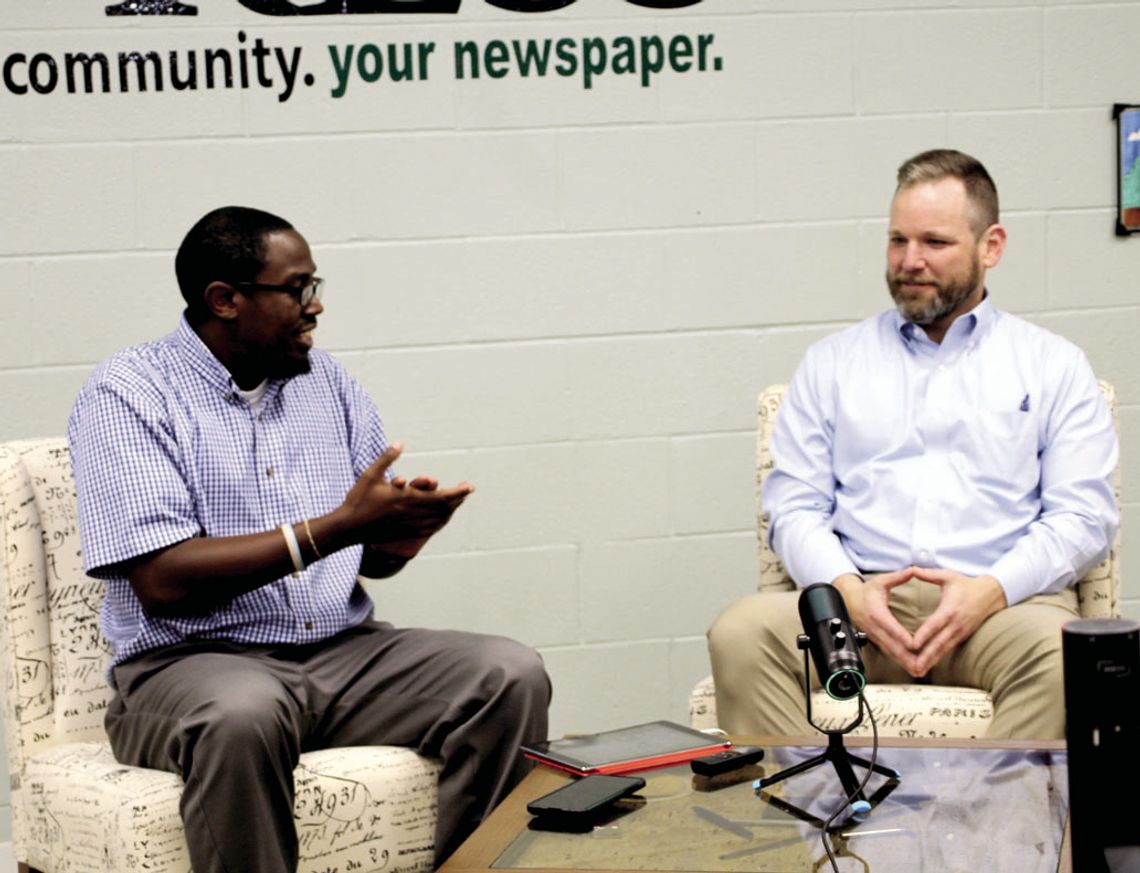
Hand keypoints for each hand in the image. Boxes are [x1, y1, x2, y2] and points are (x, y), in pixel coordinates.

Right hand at [337, 442, 473, 550]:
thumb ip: (387, 457)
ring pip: (438, 520)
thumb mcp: (371, 474)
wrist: (347, 528)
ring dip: (450, 510)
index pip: (440, 496)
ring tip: (456, 501)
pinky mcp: (404, 533)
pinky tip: (442, 518)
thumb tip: (400, 442)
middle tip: (465, 490)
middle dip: (457, 499)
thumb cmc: (358, 499)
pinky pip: (429, 529)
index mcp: (406, 498)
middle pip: (443, 509)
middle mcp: (411, 514)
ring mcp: (409, 526)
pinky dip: (439, 522)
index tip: (470, 486)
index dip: (458, 492)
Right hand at [833, 568, 918, 673]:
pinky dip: (900, 661)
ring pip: (890, 652)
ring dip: (904, 662)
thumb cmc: (867, 591)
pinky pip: (889, 652)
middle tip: (920, 665)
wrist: (849, 600)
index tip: (913, 644)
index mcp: (876, 612)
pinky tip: (911, 667)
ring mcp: (875, 635)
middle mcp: (875, 627)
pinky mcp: (876, 640)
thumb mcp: (881, 581)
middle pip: (891, 644)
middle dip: (906, 656)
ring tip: (918, 670)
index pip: (890, 626)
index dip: (901, 636)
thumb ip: (898, 577)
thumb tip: (912, 570)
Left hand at [908, 567, 1006, 677]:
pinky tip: (928, 666)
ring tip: (918, 671)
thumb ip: (928, 574)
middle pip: (939, 643)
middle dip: (926, 656)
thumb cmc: (966, 585)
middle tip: (913, 666)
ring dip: (931, 661)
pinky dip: (938, 658)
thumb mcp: (948, 576)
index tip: (912, 644)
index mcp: (950, 609)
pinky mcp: (962, 637)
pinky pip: (948, 649)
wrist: (991, 595)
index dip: (924, 635)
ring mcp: (960, 632)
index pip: (934, 624)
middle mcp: (956, 624)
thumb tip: (911, 569)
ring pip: (943, 650)